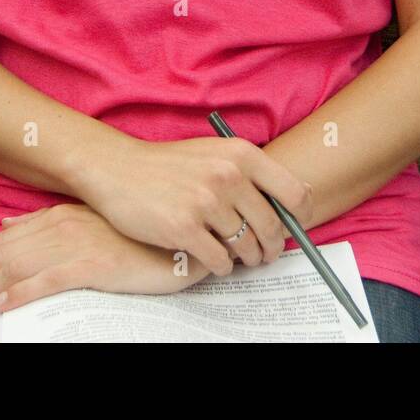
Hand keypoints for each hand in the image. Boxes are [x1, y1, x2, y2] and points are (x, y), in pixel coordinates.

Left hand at [0, 203, 210, 325]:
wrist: (178, 237)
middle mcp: (64, 226)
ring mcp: (78, 245)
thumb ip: (47, 221)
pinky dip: (18, 295)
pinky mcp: (93, 265)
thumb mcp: (87, 221)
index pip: (4, 241)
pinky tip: (2, 308)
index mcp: (61, 215)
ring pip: (17, 269)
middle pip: (3, 256)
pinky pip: (46, 281)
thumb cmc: (134, 235)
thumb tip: (7, 226)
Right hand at [72, 136, 314, 277]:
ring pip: (247, 246)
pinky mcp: (184, 228)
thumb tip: (297, 198)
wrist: (118, 169)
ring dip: (248, 258)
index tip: (297, 229)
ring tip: (242, 258)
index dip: (302, 217)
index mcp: (242, 154)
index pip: (294, 192)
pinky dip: (222, 266)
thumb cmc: (170, 165)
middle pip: (272, 226)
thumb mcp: (216, 154)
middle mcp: (228, 176)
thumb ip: (253, 172)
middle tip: (267, 254)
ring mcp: (206, 202)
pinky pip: (220, 260)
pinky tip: (215, 261)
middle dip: (273, 247)